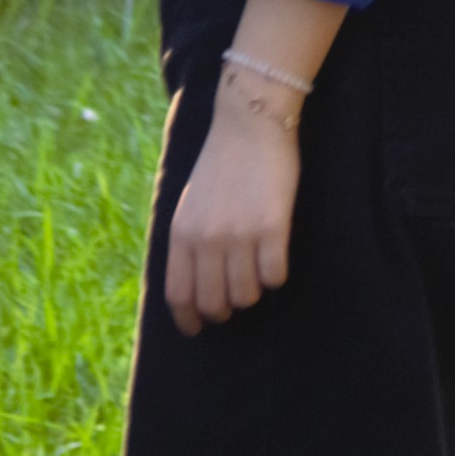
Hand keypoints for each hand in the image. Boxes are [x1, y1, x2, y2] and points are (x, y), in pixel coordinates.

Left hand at [163, 79, 300, 332]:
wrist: (250, 125)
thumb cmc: (221, 165)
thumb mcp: (190, 204)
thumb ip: (189, 241)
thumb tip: (196, 283)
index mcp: (180, 234)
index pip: (178, 293)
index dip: (189, 319)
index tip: (198, 329)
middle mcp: (206, 239)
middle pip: (213, 302)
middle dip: (224, 311)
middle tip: (235, 303)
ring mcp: (239, 235)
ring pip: (246, 294)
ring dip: (253, 292)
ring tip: (257, 274)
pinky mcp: (272, 227)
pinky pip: (275, 275)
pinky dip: (276, 275)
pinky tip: (275, 259)